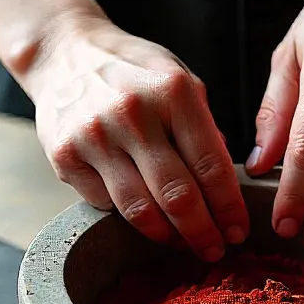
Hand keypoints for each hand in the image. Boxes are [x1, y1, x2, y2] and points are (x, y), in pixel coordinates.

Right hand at [26, 15, 248, 260]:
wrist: (64, 53)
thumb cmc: (133, 72)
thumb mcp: (179, 80)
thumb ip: (204, 127)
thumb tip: (225, 183)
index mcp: (172, 91)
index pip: (211, 165)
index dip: (229, 207)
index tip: (238, 231)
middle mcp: (132, 113)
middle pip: (177, 196)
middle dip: (202, 233)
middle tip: (214, 250)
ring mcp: (94, 136)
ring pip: (139, 210)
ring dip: (167, 236)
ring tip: (182, 243)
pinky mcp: (64, 155)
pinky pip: (105, 205)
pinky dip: (126, 216)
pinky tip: (141, 213)